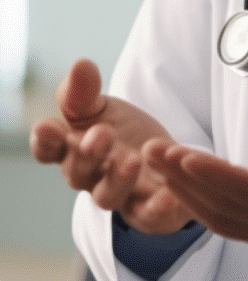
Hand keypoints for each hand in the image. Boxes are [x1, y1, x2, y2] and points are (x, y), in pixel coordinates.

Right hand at [28, 59, 189, 234]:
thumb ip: (85, 93)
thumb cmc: (122, 134)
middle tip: (102, 134)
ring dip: (118, 178)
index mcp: (73, 149)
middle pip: (78, 172)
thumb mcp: (103, 109)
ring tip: (132, 159)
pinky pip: (150, 215)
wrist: (164, 164)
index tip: (48, 127)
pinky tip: (169, 195)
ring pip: (108, 196)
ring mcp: (120, 195)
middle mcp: (91, 176)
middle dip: (87, 154)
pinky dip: (157, 208)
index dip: (45, 141)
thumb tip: (81, 64)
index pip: (49, 149)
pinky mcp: (150, 210)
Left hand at [146, 102, 247, 270]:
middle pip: (227, 206)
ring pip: (224, 220)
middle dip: (185, 179)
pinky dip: (204, 211)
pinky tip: (188, 194)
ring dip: (188, 195)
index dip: (215, 175)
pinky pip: (234, 228)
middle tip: (153, 151)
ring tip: (160, 166)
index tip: (184, 156)